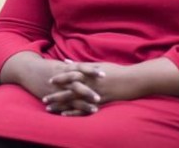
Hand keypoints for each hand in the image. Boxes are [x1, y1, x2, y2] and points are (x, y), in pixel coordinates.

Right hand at [0, 52, 95, 104]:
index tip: (104, 74)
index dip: (92, 71)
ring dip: (83, 104)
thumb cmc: (46, 66)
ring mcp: (56, 88)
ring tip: (94, 109)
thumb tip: (89, 67)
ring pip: (71, 96)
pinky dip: (70, 110)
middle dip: (88, 91)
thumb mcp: (60, 64)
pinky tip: (78, 114)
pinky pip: (61, 104)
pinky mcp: (50, 95)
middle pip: (77, 84)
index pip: (81, 68)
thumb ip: (74, 67)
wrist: (27, 70)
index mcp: (64, 67)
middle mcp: (61, 78)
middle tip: (100, 97)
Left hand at [47, 57, 178, 111]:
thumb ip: (83, 65)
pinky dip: (74, 112)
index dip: (60, 78)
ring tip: (50, 109)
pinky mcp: (100, 102)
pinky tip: (65, 115)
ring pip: (75, 100)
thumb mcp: (99, 65)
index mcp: (89, 73)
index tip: (49, 81)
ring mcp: (95, 94)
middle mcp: (90, 83)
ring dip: (62, 104)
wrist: (133, 80)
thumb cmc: (116, 71)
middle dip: (56, 94)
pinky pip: (85, 109)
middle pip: (69, 89)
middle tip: (44, 99)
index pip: (71, 75)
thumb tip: (67, 62)